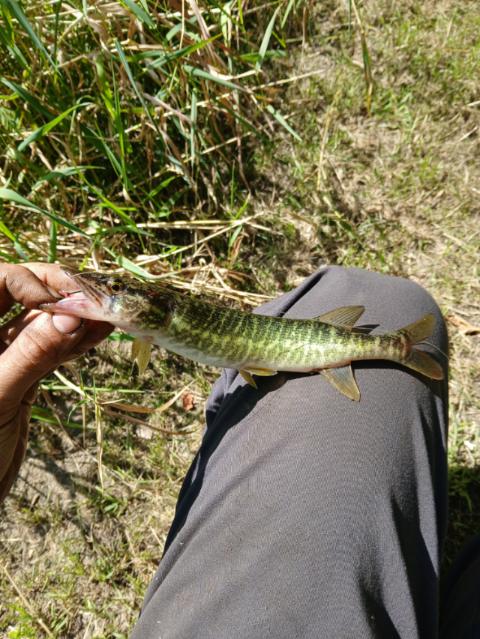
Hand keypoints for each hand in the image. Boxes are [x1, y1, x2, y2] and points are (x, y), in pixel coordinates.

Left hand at [0, 263, 112, 502]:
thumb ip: (31, 355)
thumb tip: (71, 316)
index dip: (30, 282)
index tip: (62, 304)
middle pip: (24, 292)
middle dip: (60, 291)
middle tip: (94, 298)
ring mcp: (6, 354)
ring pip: (44, 323)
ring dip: (77, 317)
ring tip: (109, 312)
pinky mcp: (25, 375)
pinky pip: (54, 351)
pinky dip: (78, 342)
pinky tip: (100, 333)